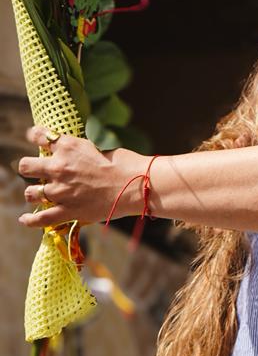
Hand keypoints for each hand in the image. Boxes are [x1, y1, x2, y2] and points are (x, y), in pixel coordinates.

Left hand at [17, 125, 142, 226]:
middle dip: (29, 168)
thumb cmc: (124, 164)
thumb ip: (80, 152)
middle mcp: (59, 167)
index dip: (36, 136)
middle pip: (25, 166)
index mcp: (67, 146)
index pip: (39, 135)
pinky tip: (24, 219)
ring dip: (33, 193)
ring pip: (30, 193)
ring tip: (38, 194)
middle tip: (36, 171)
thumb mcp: (98, 147)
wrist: (135, 184)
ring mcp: (61, 191)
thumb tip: (74, 156)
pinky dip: (30, 220)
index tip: (37, 138)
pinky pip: (41, 219)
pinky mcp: (68, 210)